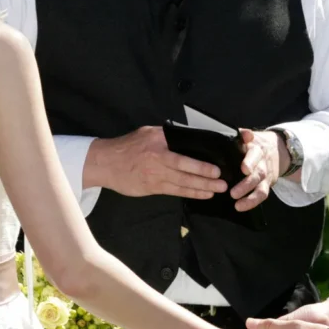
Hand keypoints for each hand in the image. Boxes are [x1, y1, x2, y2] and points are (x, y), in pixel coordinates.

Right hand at [86, 126, 227, 199]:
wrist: (105, 163)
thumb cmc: (127, 146)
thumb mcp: (147, 133)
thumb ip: (166, 135)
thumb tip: (187, 136)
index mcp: (157, 146)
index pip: (183, 157)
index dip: (200, 166)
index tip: (216, 169)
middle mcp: (157, 162)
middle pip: (185, 173)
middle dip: (206, 180)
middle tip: (223, 184)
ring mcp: (154, 177)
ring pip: (182, 185)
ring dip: (201, 189)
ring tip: (217, 191)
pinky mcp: (151, 188)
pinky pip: (174, 192)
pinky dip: (189, 193)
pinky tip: (202, 195)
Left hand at [230, 130, 286, 211]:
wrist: (278, 149)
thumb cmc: (255, 143)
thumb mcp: (250, 136)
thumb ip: (243, 134)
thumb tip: (243, 133)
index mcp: (257, 149)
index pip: (255, 155)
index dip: (250, 161)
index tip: (244, 169)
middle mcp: (263, 163)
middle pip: (258, 174)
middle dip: (247, 184)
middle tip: (233, 192)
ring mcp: (266, 175)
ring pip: (261, 187)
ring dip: (250, 197)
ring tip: (237, 204)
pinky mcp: (267, 184)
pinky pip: (262, 195)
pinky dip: (252, 202)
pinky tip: (241, 207)